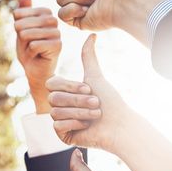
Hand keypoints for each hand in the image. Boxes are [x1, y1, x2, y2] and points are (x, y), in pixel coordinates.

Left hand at [13, 0, 61, 113]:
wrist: (36, 71)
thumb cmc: (29, 49)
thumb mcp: (22, 27)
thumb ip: (23, 7)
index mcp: (45, 13)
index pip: (19, 13)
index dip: (16, 26)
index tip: (24, 35)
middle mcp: (53, 21)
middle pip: (23, 23)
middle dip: (20, 37)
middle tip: (28, 45)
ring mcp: (57, 33)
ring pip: (27, 34)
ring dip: (25, 45)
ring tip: (32, 50)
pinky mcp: (58, 46)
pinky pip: (34, 45)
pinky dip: (31, 53)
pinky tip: (38, 56)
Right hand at [46, 34, 127, 152]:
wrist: (119, 125)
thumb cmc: (110, 102)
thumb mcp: (95, 77)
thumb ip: (88, 57)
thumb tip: (91, 35)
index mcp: (65, 92)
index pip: (52, 83)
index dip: (70, 86)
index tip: (89, 89)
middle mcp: (60, 106)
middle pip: (53, 98)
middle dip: (77, 100)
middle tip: (97, 104)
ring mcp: (59, 121)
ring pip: (55, 112)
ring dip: (80, 112)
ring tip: (95, 115)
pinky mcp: (61, 135)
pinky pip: (57, 126)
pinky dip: (74, 123)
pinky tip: (86, 126)